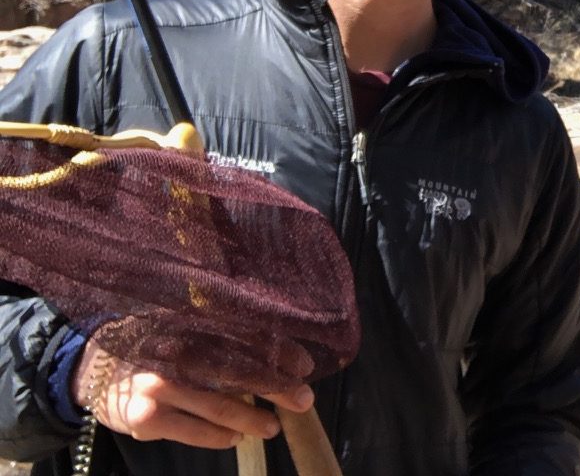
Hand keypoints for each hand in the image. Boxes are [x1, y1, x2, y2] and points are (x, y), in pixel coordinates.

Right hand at [71, 338, 314, 448]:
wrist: (91, 372)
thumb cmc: (153, 350)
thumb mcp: (184, 333)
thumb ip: (222, 340)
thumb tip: (279, 357)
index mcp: (190, 325)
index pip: (245, 337)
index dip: (279, 352)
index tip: (305, 366)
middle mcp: (176, 352)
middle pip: (238, 371)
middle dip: (276, 387)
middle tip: (303, 399)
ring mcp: (158, 386)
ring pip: (218, 405)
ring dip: (251, 418)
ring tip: (272, 426)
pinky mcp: (143, 418)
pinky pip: (192, 431)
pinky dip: (219, 436)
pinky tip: (235, 437)